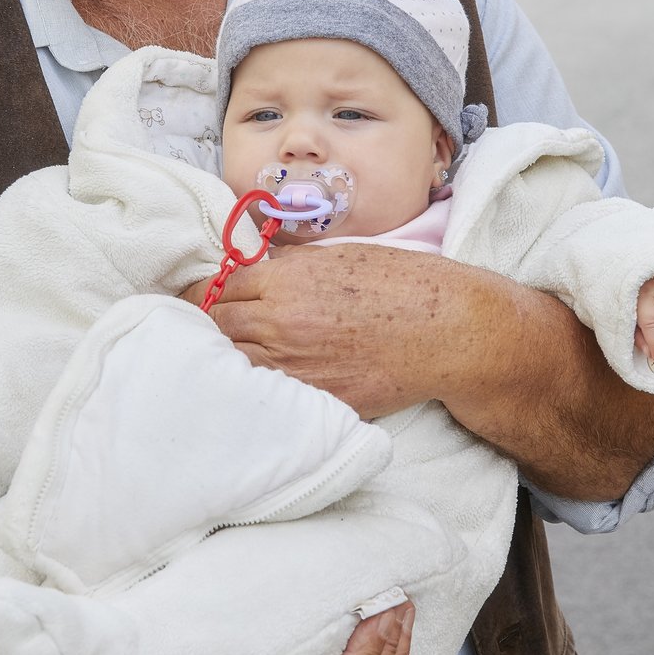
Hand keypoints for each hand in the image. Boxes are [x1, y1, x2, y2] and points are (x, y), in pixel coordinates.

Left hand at [183, 242, 473, 416]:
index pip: (219, 288)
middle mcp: (281, 324)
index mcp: (285, 282)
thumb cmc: (401, 283)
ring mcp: (296, 367)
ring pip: (234, 363)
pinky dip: (260, 386)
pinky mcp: (315, 399)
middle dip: (211, 324)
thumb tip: (258, 274)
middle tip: (212, 326)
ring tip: (231, 354)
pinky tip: (263, 380)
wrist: (445, 330)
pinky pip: (268, 394)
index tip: (208, 297)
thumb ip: (291, 268)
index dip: (210, 292)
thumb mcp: (339, 255)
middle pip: (217, 326)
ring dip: (229, 357)